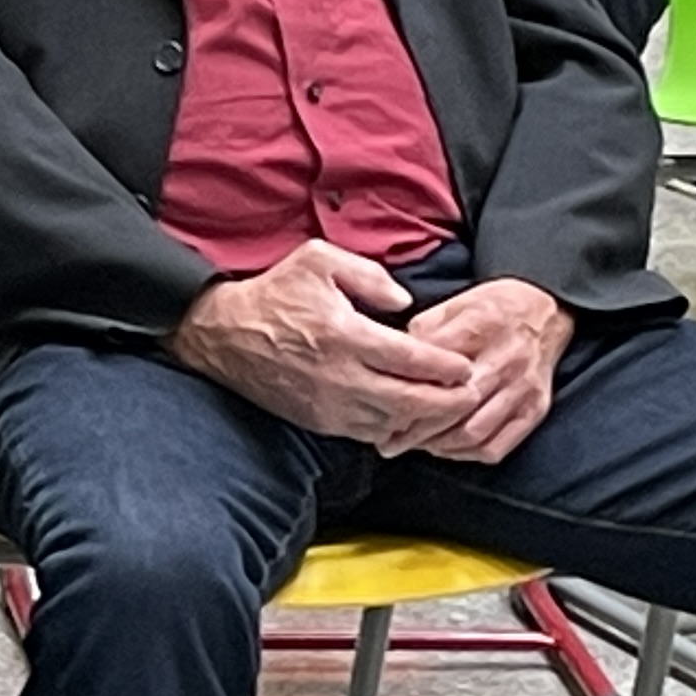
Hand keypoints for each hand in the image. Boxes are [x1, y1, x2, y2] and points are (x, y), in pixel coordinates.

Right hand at [165, 238, 483, 444]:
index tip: (466, 367)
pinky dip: (395, 430)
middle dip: (450, 402)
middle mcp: (340, 376)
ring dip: (425, 421)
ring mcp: (329, 404)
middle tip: (471, 396)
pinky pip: (369, 434)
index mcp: (345, 334)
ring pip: (394, 424)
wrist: (224, 334)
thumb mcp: (319, 260)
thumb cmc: (275, 294)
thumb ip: (370, 275)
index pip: (414, 360)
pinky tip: (408, 417)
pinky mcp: (319, 420)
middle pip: (413, 401)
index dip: (448, 367)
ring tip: (447, 410)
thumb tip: (404, 302)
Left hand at [396, 278, 572, 463]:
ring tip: (411, 444)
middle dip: (416, 429)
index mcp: (480, 327)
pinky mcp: (535, 409)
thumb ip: (423, 332)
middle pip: (454, 407)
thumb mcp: (454, 304)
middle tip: (387, 438)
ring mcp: (522, 389)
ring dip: (437, 444)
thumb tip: (393, 362)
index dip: (405, 390)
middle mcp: (505, 361)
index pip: (435, 370)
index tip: (380, 402)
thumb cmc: (492, 308)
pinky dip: (466, 453)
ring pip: (473, 432)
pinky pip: (497, 445)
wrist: (546, 310)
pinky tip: (445, 448)